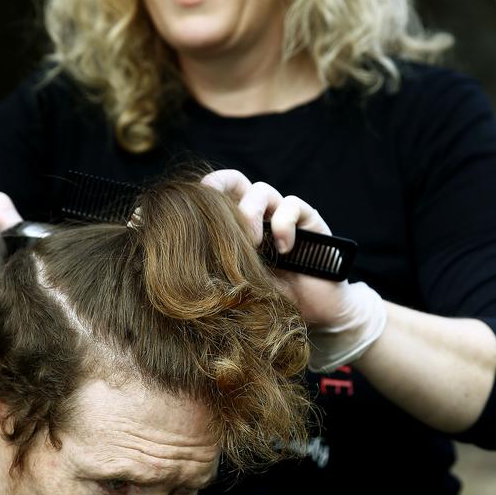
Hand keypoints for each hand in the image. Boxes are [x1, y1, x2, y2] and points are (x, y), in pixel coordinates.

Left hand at [201, 170, 386, 371]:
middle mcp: (260, 214)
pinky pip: (292, 205)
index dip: (203, 194)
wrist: (317, 313)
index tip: (190, 209)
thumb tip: (178, 249)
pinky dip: (283, 224)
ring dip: (250, 213)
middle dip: (222, 189)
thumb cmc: (271, 299)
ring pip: (261, 190)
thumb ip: (214, 263)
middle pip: (235, 180)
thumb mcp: (235, 282)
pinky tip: (283, 249)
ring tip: (252, 244)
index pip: (216, 195)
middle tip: (217, 218)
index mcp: (237, 226)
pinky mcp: (310, 221)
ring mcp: (284, 215)